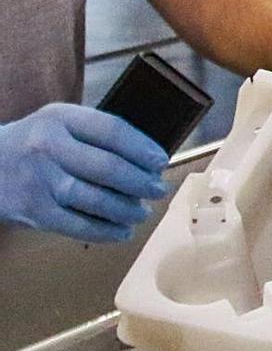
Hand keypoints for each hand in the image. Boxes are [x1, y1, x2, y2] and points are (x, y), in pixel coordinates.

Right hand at [0, 103, 170, 241]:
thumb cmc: (34, 143)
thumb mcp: (59, 123)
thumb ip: (95, 133)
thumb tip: (146, 156)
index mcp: (60, 119)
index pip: (112, 130)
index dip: (142, 148)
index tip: (160, 161)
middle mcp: (48, 148)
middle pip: (108, 168)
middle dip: (141, 182)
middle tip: (158, 189)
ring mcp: (39, 182)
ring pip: (96, 200)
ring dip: (127, 210)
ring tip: (142, 212)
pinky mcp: (33, 211)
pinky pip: (77, 225)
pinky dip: (105, 231)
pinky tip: (122, 231)